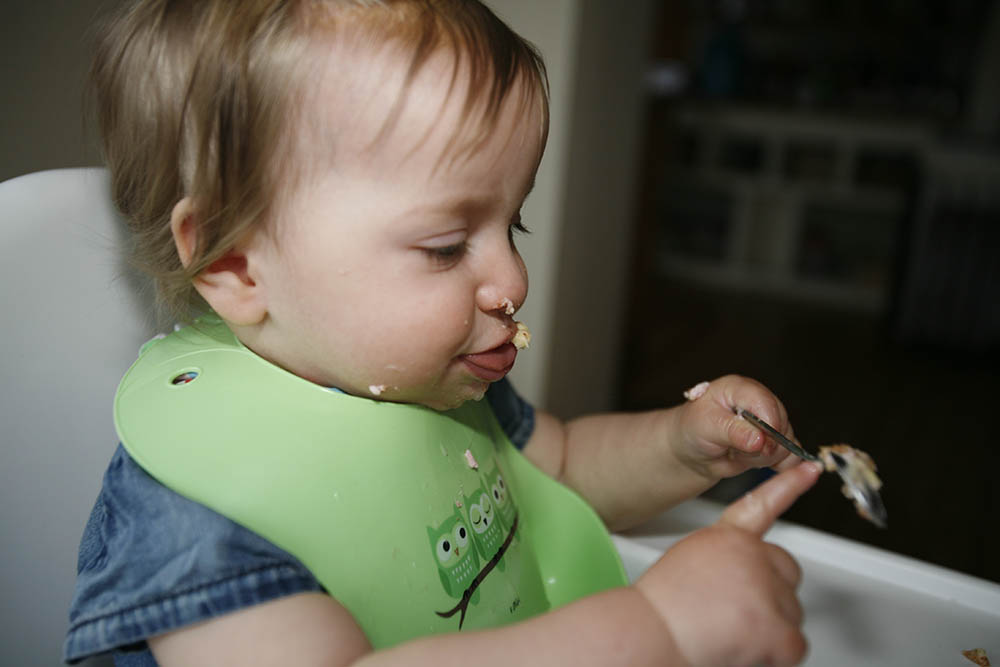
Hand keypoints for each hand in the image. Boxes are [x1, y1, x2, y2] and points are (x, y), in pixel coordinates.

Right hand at [634, 461, 821, 666]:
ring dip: (768, 628)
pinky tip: (742, 649)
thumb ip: (727, 560)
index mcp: (726, 538)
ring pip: (791, 612)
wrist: (653, 634)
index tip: (808, 469)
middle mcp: (750, 555)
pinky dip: (774, 655)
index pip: (761, 506)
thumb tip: (748, 580)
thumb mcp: (689, 562)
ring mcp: (766, 588)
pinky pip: (794, 644)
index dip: (787, 487)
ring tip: (728, 632)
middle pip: (786, 573)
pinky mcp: (777, 626)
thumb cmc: (663, 610)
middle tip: (734, 612)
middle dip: (770, 594)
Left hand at [674, 375, 801, 480]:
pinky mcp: (776, 441)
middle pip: (781, 424)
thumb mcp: (706, 426)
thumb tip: (759, 439)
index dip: (767, 425)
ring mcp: (770, 422)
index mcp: (740, 389)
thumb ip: (732, 431)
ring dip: (763, 457)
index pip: (765, 403)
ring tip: (737, 453)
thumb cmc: (694, 429)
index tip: (758, 444)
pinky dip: (776, 464)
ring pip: (786, 444)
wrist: (693, 449)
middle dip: (761, 446)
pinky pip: (791, 456)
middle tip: (734, 450)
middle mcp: (759, 402)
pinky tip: (753, 462)